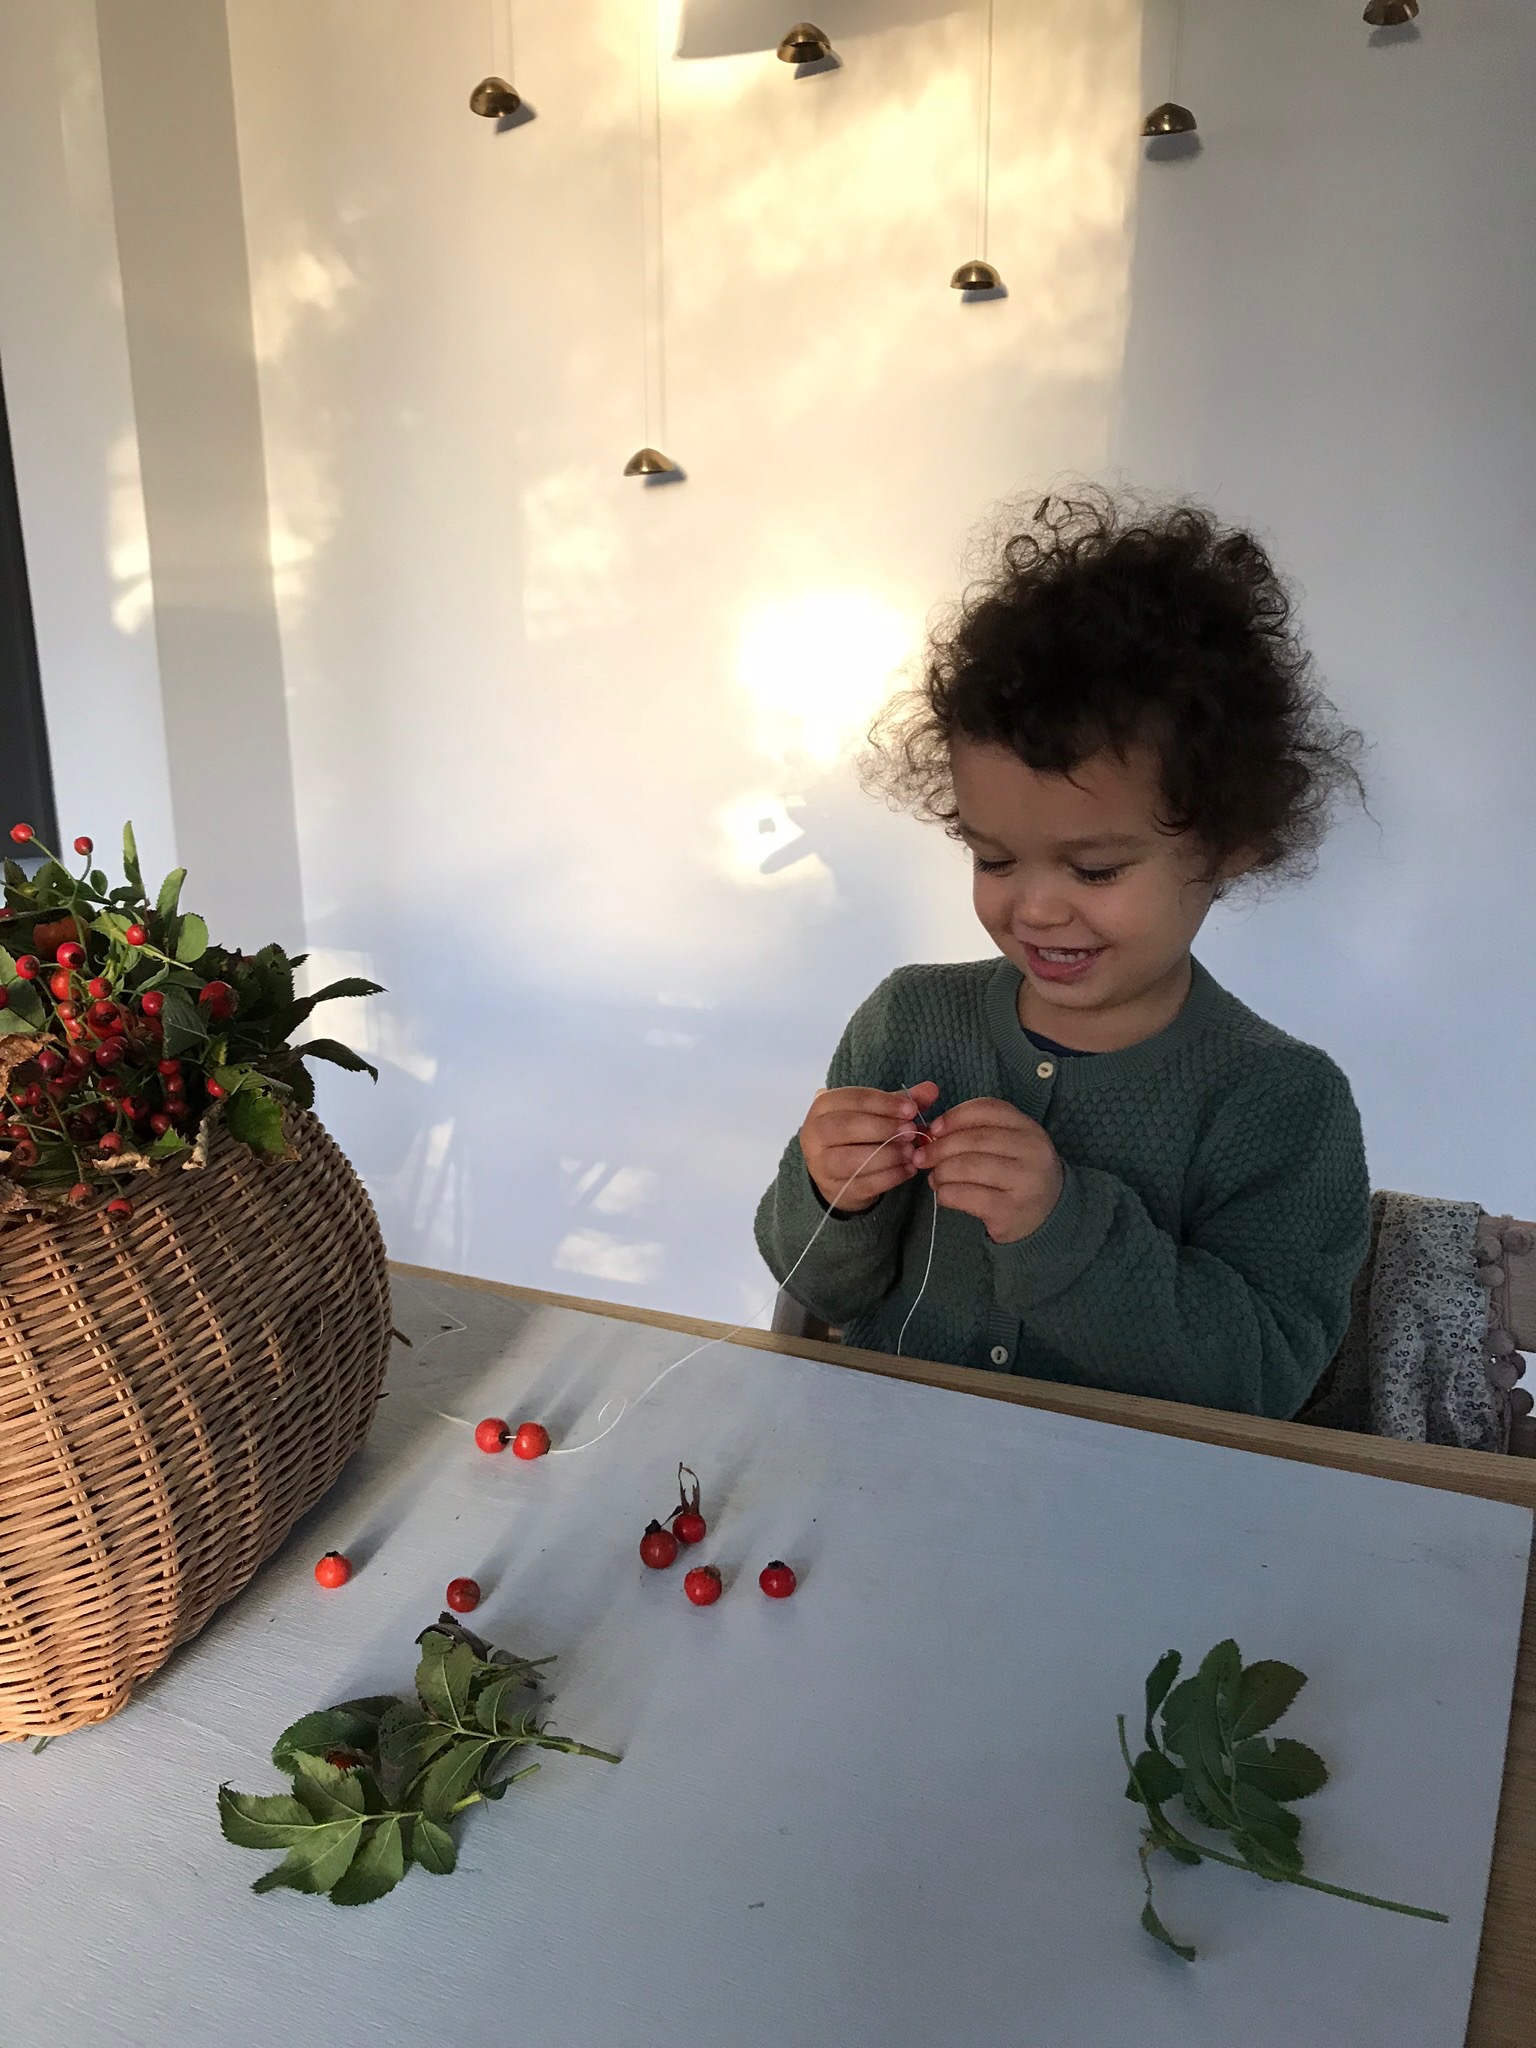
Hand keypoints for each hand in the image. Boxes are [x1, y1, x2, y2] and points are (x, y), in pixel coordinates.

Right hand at [799, 1081, 941, 1213]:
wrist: (838, 1172)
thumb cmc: (859, 1134)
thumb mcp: (878, 1113)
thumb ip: (902, 1101)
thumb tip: (931, 1089)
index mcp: (823, 1106)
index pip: (854, 1099)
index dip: (884, 1104)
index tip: (911, 1110)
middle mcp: (814, 1133)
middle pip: (848, 1127)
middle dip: (884, 1128)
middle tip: (912, 1132)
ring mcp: (819, 1164)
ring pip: (852, 1159)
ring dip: (887, 1155)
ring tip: (912, 1153)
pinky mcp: (833, 1189)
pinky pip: (862, 1183)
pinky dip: (889, 1177)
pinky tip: (909, 1171)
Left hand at [919, 1097, 1063, 1244]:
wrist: (1047, 1215)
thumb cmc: (1018, 1174)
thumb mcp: (1009, 1144)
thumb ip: (977, 1132)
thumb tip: (931, 1134)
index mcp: (1029, 1128)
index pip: (987, 1109)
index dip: (954, 1116)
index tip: (934, 1129)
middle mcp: (1032, 1152)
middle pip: (974, 1139)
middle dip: (939, 1147)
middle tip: (921, 1157)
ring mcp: (1024, 1182)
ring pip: (968, 1166)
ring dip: (941, 1171)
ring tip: (934, 1177)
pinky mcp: (1009, 1210)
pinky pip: (966, 1195)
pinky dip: (946, 1193)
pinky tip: (944, 1194)